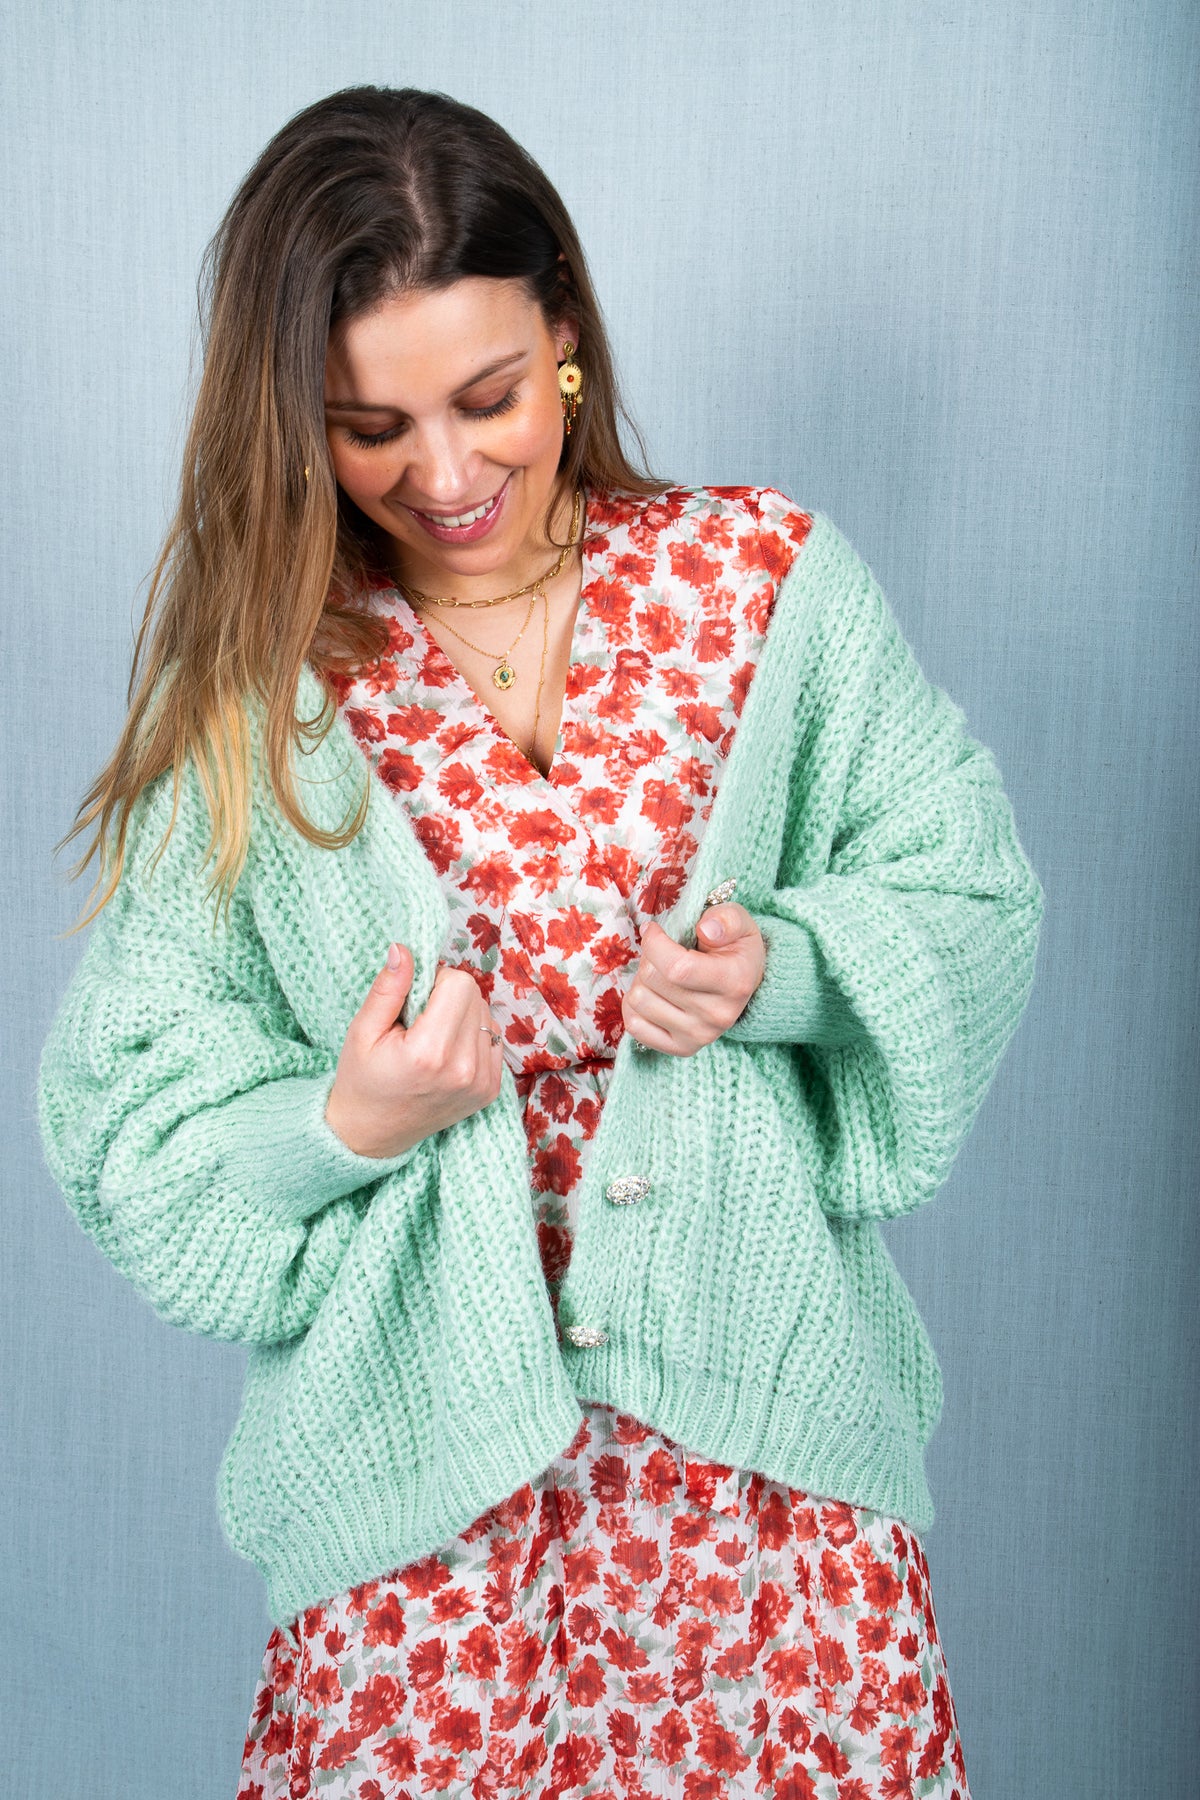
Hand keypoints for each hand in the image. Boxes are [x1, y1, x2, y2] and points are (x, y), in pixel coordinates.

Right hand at [325, 944, 504, 1158]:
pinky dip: (472, 1038)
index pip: (459, 984)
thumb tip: (404, 949)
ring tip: (432, 1040)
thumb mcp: (362, 1031)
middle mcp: (463, 1069)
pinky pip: (493, 1040)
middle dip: (449, 997)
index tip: (414, 1000)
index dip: (436, 981)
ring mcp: (481, 1083)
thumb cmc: (362, 1080)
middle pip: (476, 996)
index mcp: (430, 1052)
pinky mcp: (490, 1091)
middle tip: (419, 1021)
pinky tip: (447, 1054)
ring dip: (463, 1017)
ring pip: (487, 1016)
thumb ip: (388, 989)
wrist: (372, 1134)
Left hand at [622, 903, 765, 1056]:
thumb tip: (706, 930)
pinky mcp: (683, 1048)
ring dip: (641, 981)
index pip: (677, 968)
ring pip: (639, 1001)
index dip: (654, 944)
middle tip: (661, 953)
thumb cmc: (734, 947)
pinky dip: (633, 1007)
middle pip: (653, 980)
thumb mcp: (738, 922)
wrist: (743, 981)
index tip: (653, 930)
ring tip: (659, 974)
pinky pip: (635, 1026)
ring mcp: (700, 1036)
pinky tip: (650, 994)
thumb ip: (726, 918)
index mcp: (734, 982)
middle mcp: (718, 1015)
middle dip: (648, 958)